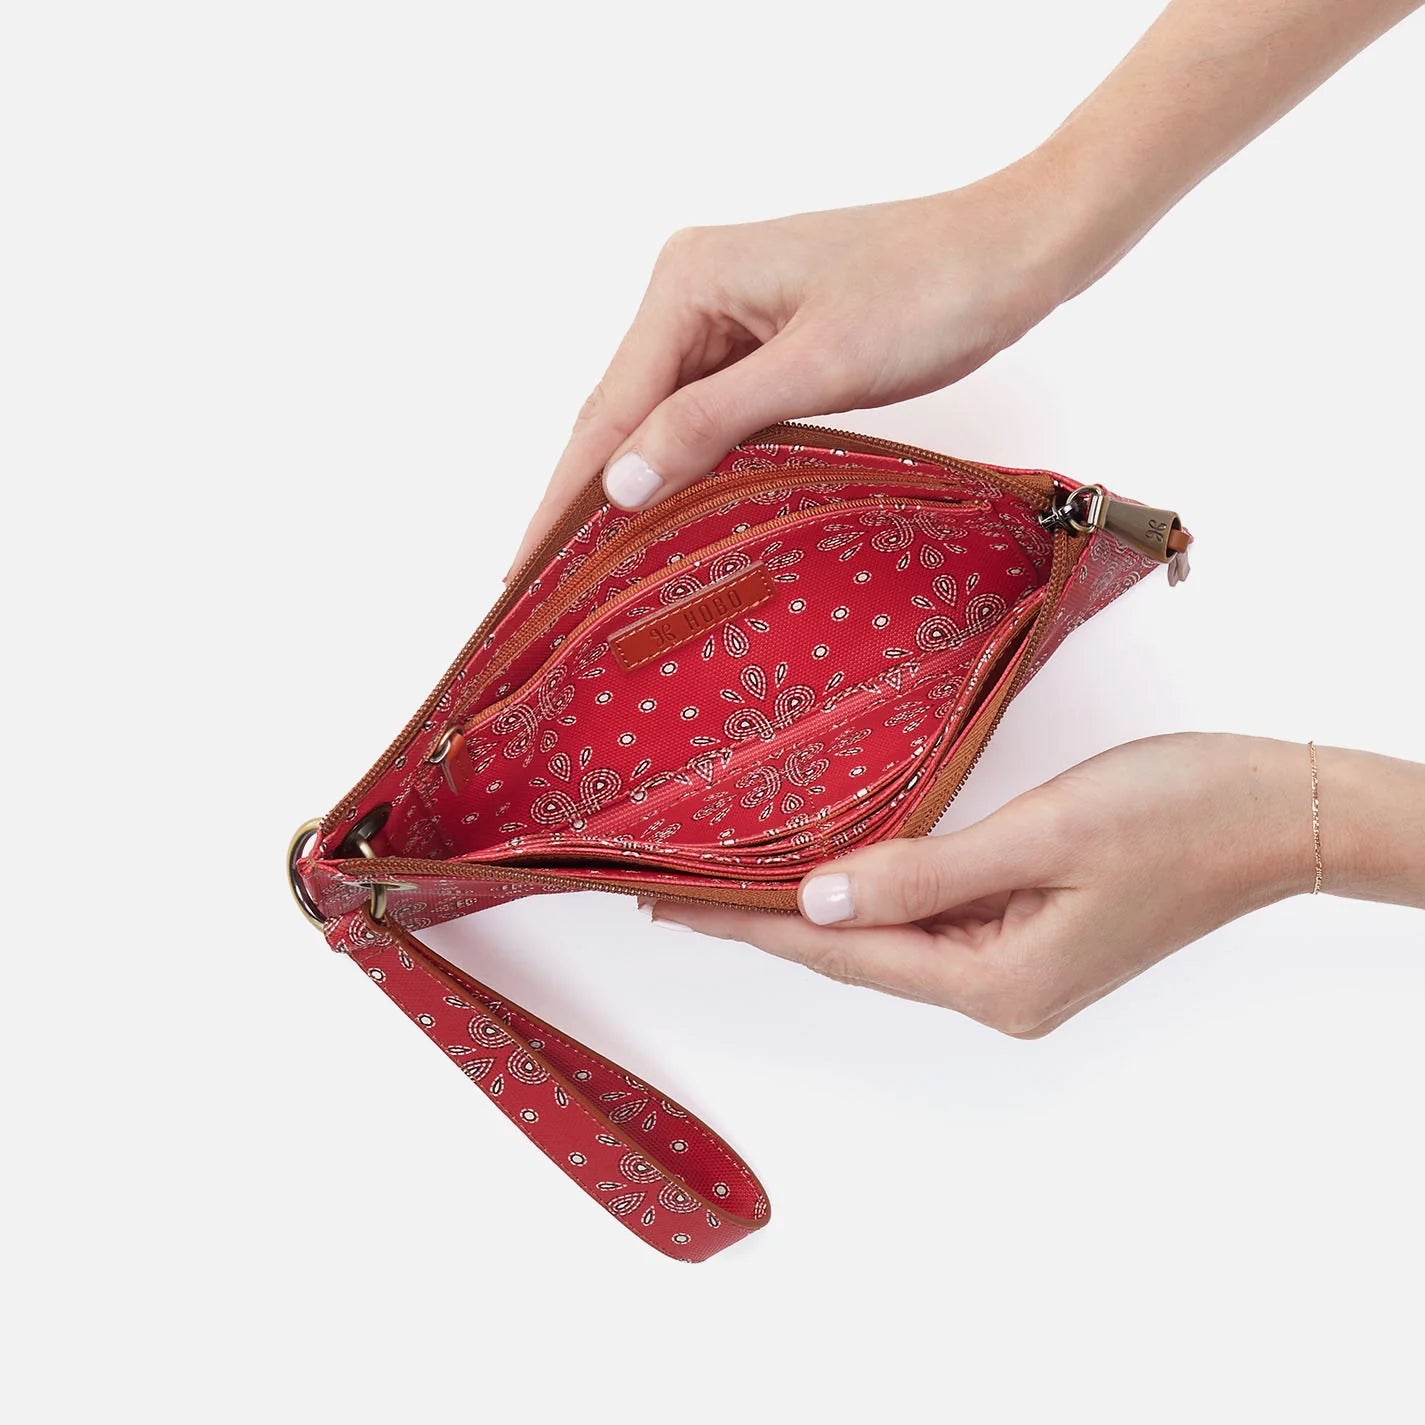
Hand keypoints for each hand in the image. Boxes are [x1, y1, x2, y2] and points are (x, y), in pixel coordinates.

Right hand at [510, 158, 1085, 570]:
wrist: (1012, 251)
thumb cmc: (928, 291)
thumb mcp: (816, 365)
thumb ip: (711, 424)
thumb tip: (620, 488)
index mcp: (687, 281)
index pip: (607, 410)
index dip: (563, 497)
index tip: (522, 570)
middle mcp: (692, 290)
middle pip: (620, 413)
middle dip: (581, 498)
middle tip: (539, 586)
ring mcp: (728, 313)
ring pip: (660, 418)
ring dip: (632, 488)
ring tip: (587, 567)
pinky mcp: (765, 337)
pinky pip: (705, 413)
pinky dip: (685, 466)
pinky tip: (667, 515)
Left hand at [649, 734, 1318, 1036]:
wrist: (1276, 813)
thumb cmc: (1178, 814)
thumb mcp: (1043, 835)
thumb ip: (925, 873)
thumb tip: (819, 899)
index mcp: (998, 980)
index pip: (841, 951)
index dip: (750, 925)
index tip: (670, 905)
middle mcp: (999, 989)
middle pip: (854, 954)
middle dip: (763, 920)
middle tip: (672, 890)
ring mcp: (1017, 966)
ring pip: (887, 937)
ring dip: (812, 907)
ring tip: (730, 880)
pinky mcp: (1030, 932)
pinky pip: (928, 917)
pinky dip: (871, 892)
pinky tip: (833, 871)